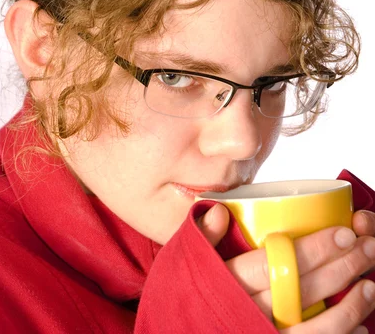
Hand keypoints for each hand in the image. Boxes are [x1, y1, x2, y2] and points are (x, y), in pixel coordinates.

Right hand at [198, 204, 374, 332]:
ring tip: (370, 285)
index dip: (314, 248)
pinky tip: (358, 327)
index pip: (278, 262)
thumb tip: (219, 210)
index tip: (343, 231)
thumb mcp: (186, 262)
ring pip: (314, 325)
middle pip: (304, 289)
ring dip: (348, 306)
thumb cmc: (185, 296)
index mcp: (228, 282)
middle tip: (368, 247)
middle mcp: (248, 312)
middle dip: (342, 266)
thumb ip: (203, 237)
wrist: (177, 332)